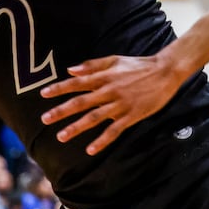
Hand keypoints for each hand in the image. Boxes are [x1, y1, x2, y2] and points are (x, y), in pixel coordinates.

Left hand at [39, 52, 182, 154]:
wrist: (165, 71)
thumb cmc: (138, 65)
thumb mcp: (115, 60)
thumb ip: (92, 65)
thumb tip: (70, 70)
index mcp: (105, 76)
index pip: (77, 83)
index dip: (60, 88)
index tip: (43, 94)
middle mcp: (109, 90)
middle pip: (81, 102)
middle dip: (62, 111)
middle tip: (45, 119)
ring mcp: (120, 104)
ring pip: (94, 117)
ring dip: (76, 127)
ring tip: (61, 136)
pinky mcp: (131, 115)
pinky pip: (114, 130)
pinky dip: (102, 140)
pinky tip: (90, 149)